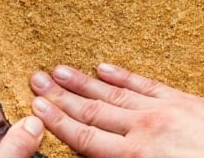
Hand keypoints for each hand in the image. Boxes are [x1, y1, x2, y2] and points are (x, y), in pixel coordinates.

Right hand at [30, 63, 203, 157]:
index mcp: (136, 156)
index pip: (84, 136)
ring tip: (60, 71)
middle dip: (61, 96)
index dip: (58, 119)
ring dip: (83, 82)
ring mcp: (159, 110)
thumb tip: (93, 157)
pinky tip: (103, 67)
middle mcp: (142, 128)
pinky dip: (121, 75)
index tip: (38, 105)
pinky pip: (143, 84)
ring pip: (112, 93)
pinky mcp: (177, 99)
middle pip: (92, 110)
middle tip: (39, 80)